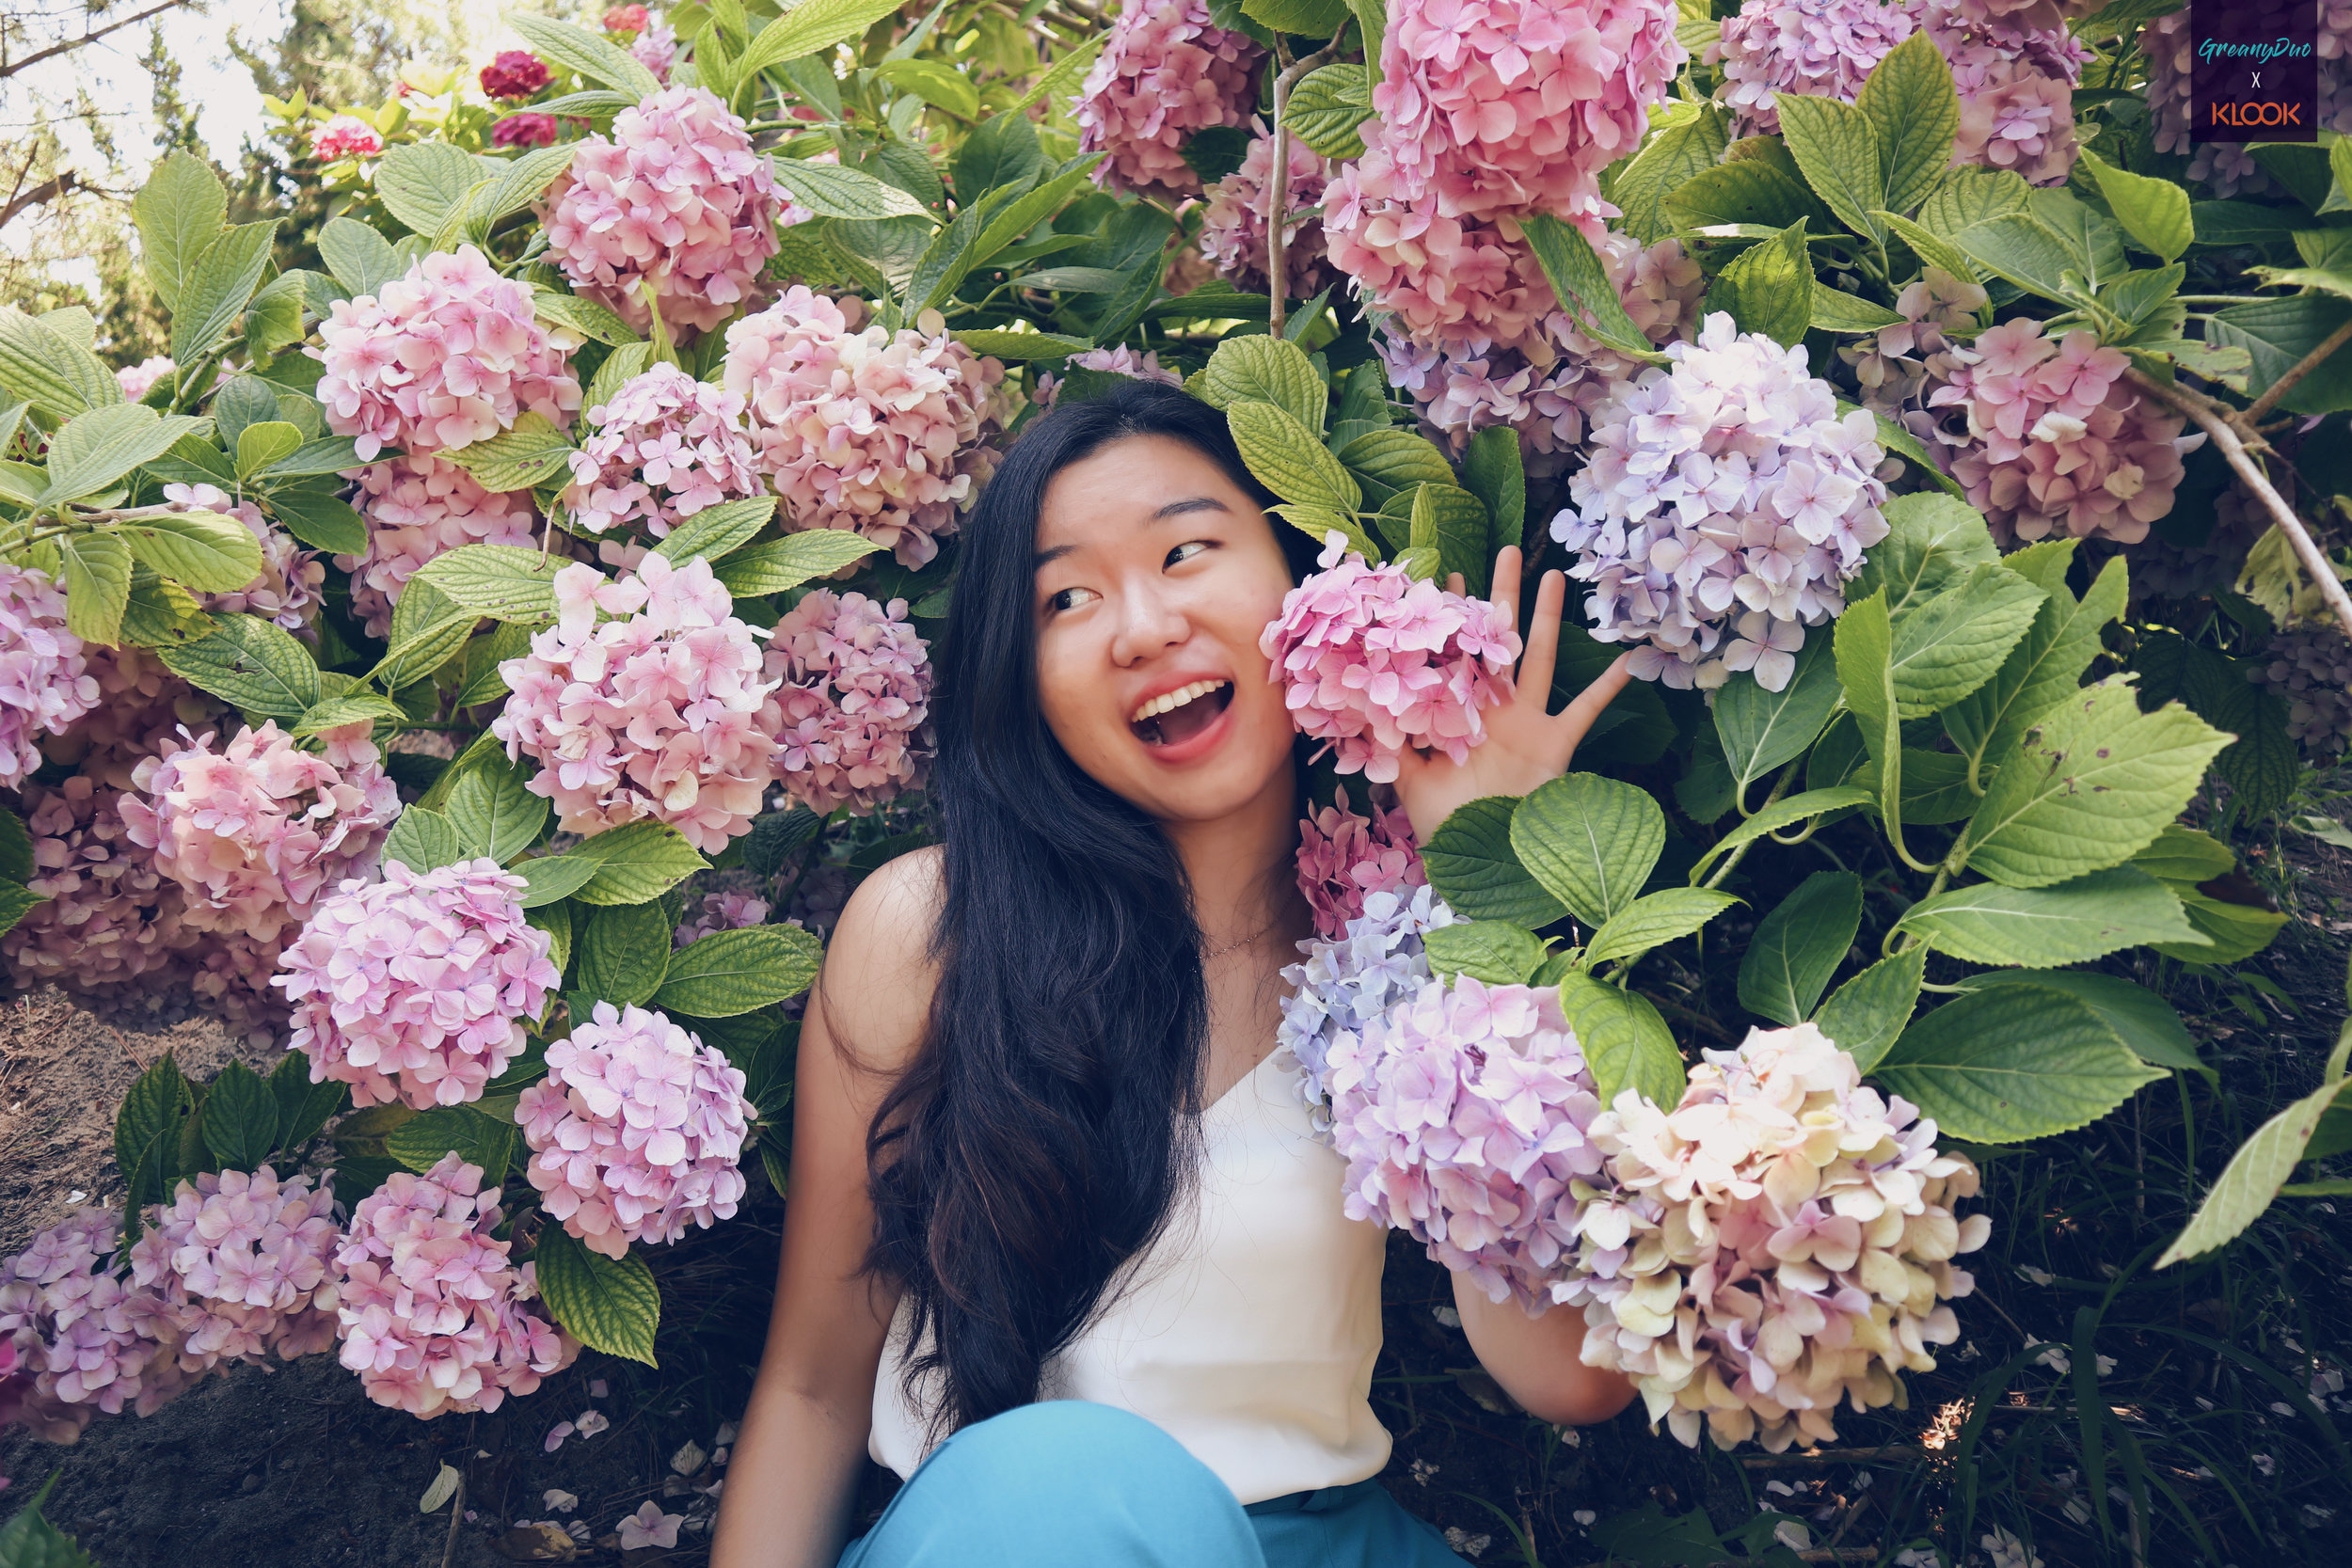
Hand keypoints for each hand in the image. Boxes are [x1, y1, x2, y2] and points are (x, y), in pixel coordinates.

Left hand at [1391, 546, 1633, 844]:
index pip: (1452, 653)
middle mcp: (1493, 709)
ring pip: (1539, 657)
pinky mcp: (1557, 744)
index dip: (1448, 619)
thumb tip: (1357, 708)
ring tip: (1556, 575)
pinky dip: (1609, 686)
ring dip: (1549, 618)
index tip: (1440, 577)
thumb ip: (1389, 745)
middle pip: (1498, 641)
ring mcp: (1528, 722)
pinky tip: (1630, 657)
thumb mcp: (1407, 783)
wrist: (1488, 862)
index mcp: (1458, 713)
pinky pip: (1587, 710)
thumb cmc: (1447, 826)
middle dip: (1501, 597)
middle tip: (1505, 549)